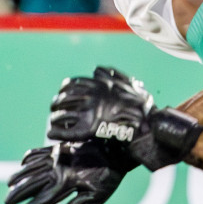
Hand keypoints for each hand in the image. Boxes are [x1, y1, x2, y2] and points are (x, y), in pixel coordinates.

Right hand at [4, 141, 135, 203]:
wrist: (116, 148)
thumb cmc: (108, 176)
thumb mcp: (95, 197)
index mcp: (65, 183)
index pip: (41, 201)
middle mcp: (57, 169)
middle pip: (31, 183)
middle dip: (18, 194)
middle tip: (7, 202)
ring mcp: (57, 157)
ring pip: (32, 167)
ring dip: (19, 176)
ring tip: (9, 184)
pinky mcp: (61, 147)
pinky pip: (39, 152)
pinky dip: (29, 158)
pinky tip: (23, 163)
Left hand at [47, 66, 202, 169]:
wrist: (149, 127)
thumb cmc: (143, 108)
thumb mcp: (130, 85)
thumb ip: (113, 75)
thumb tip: (98, 69)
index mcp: (98, 85)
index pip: (70, 84)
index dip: (64, 91)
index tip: (63, 96)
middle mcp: (90, 96)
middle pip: (62, 99)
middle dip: (56, 105)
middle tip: (56, 111)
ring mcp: (88, 113)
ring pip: (60, 114)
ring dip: (55, 119)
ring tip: (53, 124)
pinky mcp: (87, 130)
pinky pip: (64, 131)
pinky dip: (56, 132)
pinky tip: (53, 134)